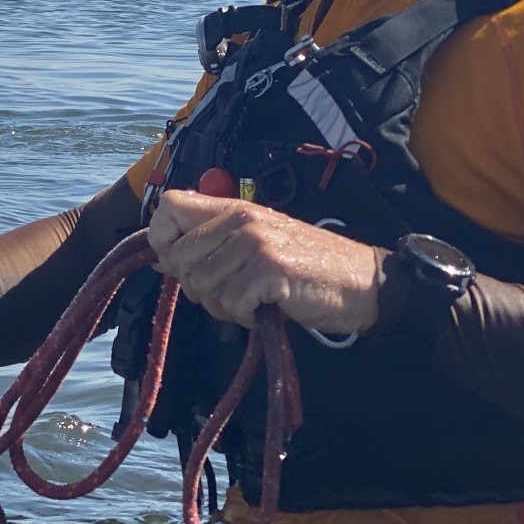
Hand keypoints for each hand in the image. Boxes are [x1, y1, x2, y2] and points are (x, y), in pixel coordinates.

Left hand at [147, 190, 383, 336]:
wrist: (361, 283)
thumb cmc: (305, 267)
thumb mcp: (255, 243)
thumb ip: (212, 243)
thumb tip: (161, 258)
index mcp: (233, 207)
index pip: (168, 207)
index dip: (162, 239)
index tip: (178, 262)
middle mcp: (241, 219)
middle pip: (179, 257)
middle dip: (196, 286)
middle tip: (228, 292)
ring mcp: (255, 243)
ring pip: (202, 285)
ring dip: (222, 305)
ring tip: (251, 300)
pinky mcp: (270, 271)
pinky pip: (230, 304)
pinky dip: (245, 316)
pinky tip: (265, 309)